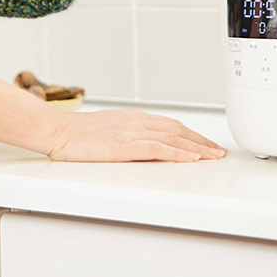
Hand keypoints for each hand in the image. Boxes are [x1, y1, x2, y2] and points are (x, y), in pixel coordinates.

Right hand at [46, 108, 227, 161]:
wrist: (58, 131)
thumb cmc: (77, 134)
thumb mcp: (108, 130)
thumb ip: (129, 135)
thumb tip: (144, 146)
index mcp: (133, 118)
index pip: (171, 125)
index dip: (192, 135)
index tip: (206, 144)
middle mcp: (137, 122)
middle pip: (178, 130)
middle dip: (201, 141)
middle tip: (218, 152)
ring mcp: (131, 133)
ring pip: (173, 138)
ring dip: (197, 148)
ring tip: (213, 157)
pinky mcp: (124, 146)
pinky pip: (157, 148)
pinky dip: (176, 152)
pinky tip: (190, 158)